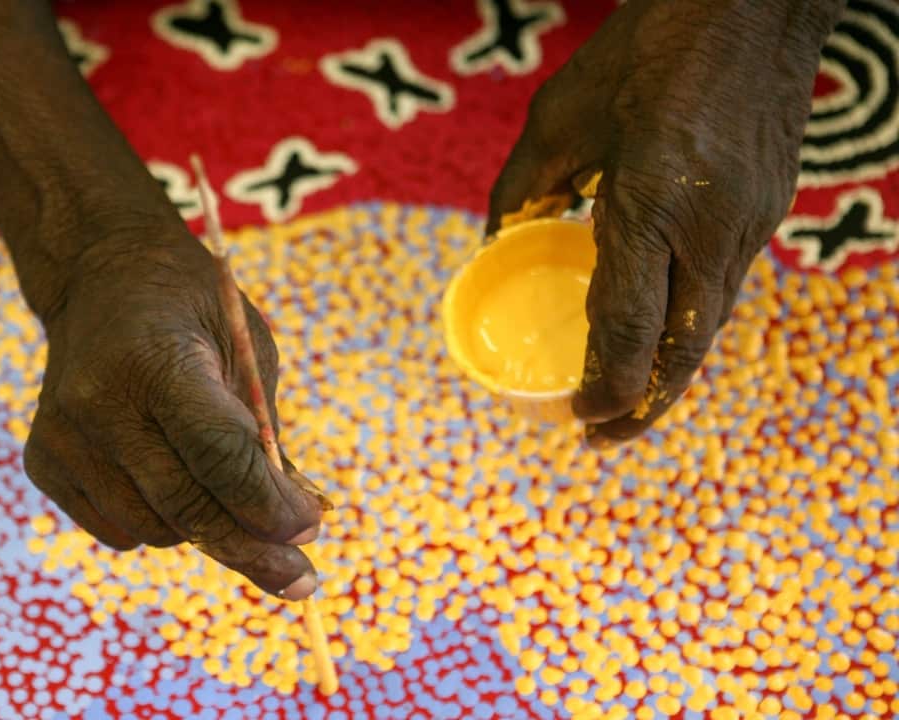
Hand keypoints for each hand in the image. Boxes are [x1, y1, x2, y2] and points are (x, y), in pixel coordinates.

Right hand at [22, 225, 323, 598]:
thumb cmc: (194, 314)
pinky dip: (157, 522)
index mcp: (156, 361)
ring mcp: (62, 436)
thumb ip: (261, 436)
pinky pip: (117, 531)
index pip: (219, 455)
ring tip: (217, 485)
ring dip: (203, 527)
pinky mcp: (43, 462)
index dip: (269, 504)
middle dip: (251, 547)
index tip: (310, 529)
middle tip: (299, 573)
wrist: (102, 277)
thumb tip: (289, 527)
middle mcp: (98, 402)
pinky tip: (163, 473)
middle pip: (186, 506)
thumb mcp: (247, 350)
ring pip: (154, 530)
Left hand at [486, 0, 843, 443]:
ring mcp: (749, 221)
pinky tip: (666, 341)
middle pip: (682, 348)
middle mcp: (709, 224)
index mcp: (649, 200)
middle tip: (603, 439)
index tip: (579, 417)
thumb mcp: (559, 114)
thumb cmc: (644, 49)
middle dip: (644, 406)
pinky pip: (727, 290)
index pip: (628, 323)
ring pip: (711, 326)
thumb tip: (494, 239)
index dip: (606, 384)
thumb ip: (522, 187)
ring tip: (631, 407)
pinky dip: (693, 329)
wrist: (753, 5)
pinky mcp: (768, 210)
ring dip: (672, 377)